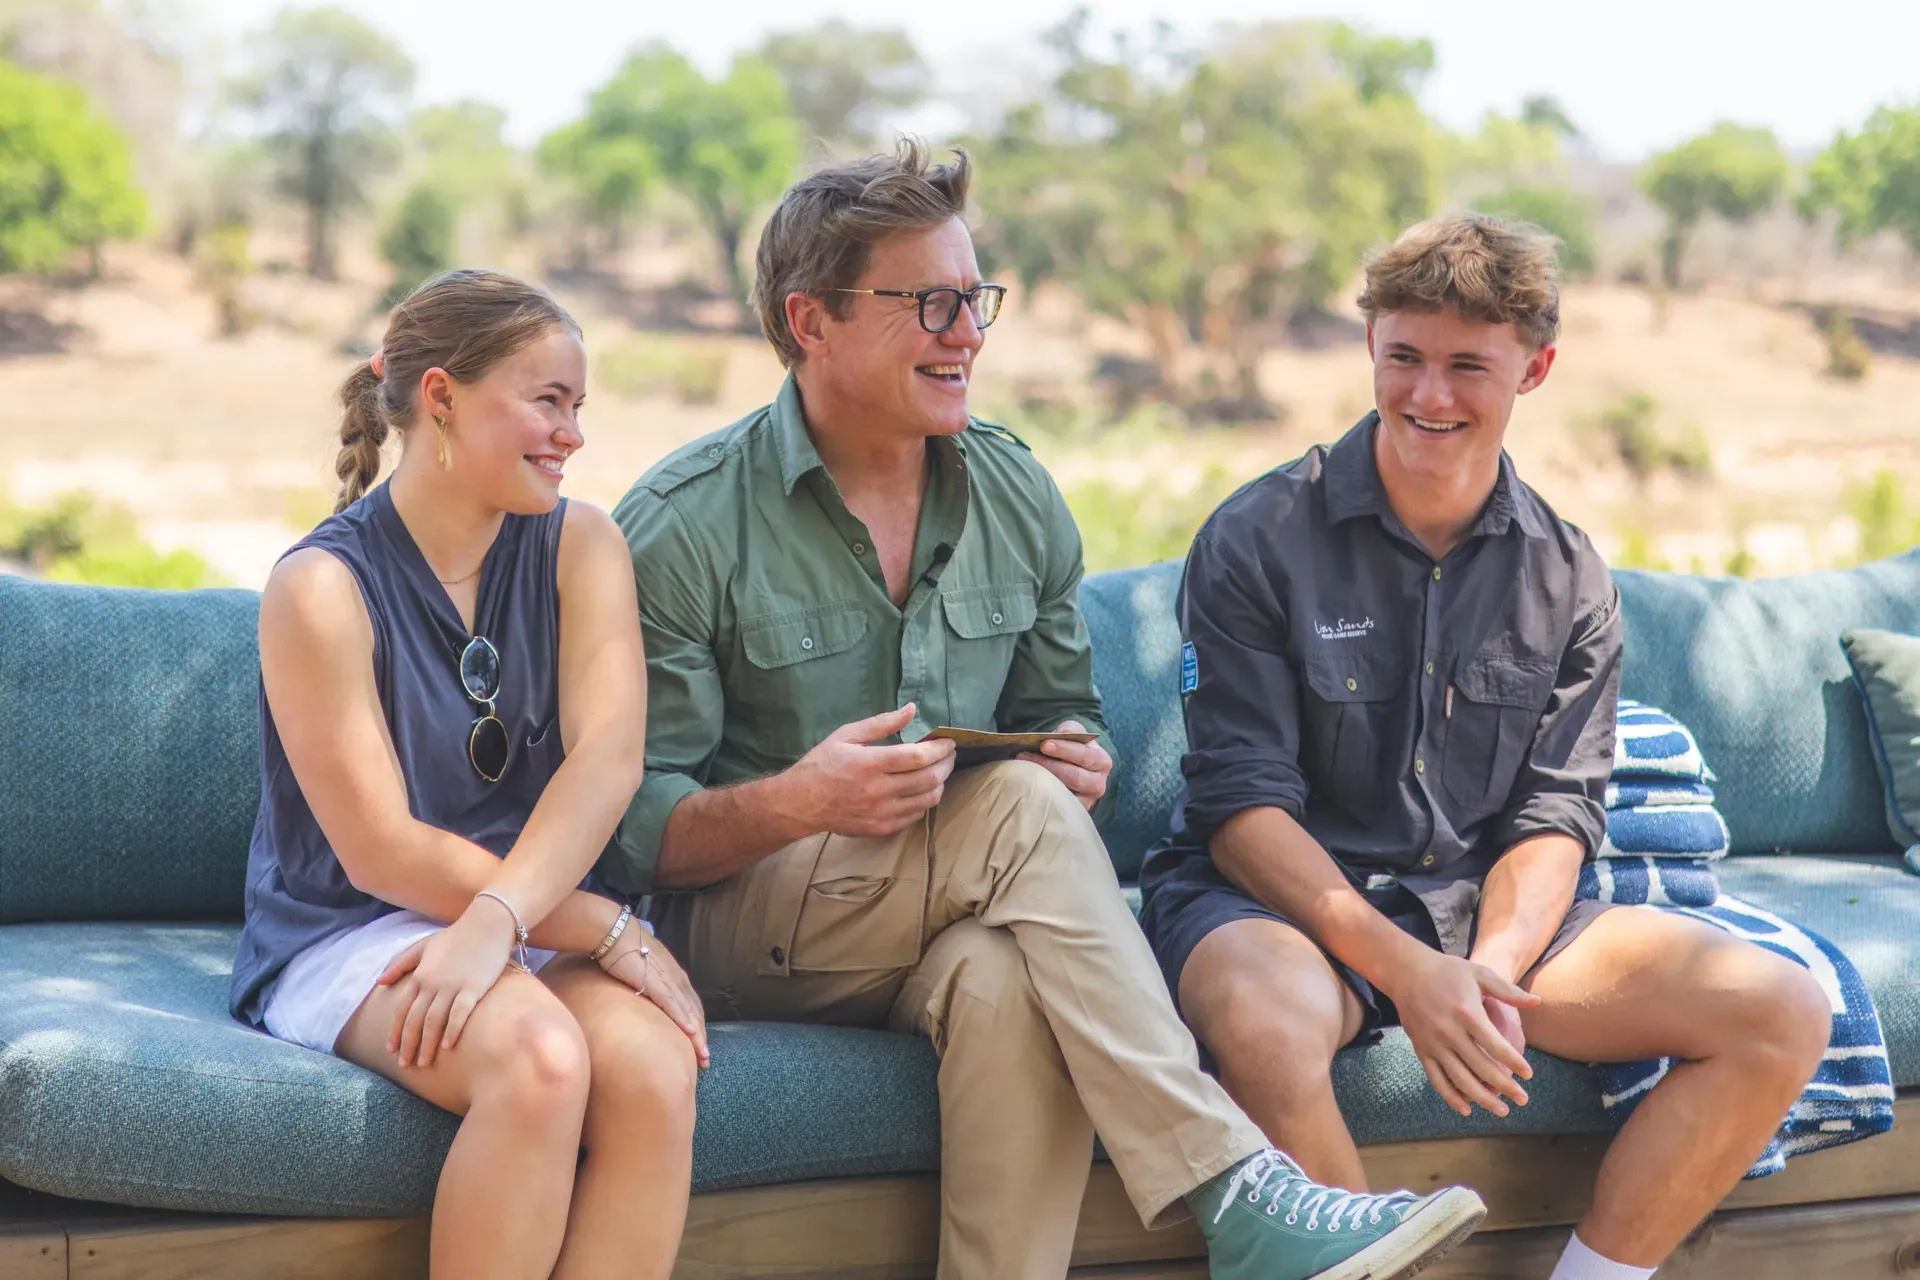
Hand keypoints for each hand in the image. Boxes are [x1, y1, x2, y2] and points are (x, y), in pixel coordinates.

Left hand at [376, 900, 514, 1069]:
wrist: (488, 924)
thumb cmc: (457, 936)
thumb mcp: (424, 946)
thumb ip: (401, 963)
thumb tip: (379, 982)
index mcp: (420, 975)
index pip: (403, 1010)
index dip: (396, 1032)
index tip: (391, 1050)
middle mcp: (432, 983)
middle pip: (415, 1020)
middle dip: (408, 1044)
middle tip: (405, 1064)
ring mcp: (453, 986)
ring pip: (434, 1021)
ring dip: (426, 1044)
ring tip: (424, 1062)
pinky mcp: (473, 987)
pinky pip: (460, 1013)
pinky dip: (452, 1030)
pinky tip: (447, 1046)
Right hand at [599, 927, 710, 1069]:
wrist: (614, 932)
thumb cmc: (622, 948)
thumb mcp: (641, 967)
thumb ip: (646, 981)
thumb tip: (640, 995)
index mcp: (673, 975)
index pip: (690, 1005)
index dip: (696, 1025)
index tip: (699, 1045)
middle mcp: (676, 978)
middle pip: (695, 1012)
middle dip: (702, 1037)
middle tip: (706, 1060)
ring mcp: (668, 981)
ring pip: (689, 1013)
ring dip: (698, 1036)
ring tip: (703, 1057)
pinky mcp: (657, 983)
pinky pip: (674, 1006)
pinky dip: (684, 1021)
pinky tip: (691, 1035)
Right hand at [780, 703, 956, 837]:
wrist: (801, 803)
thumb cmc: (822, 764)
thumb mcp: (847, 735)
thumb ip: (881, 723)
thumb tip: (911, 709)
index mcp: (870, 763)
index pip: (918, 757)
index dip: (940, 748)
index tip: (948, 741)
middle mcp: (879, 790)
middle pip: (928, 778)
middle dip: (946, 764)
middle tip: (950, 754)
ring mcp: (882, 812)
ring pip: (927, 799)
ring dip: (940, 783)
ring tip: (940, 771)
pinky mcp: (882, 827)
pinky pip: (915, 815)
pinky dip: (926, 800)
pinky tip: (923, 789)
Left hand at [1017, 720, 1111, 810]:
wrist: (1069, 768)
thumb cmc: (1069, 748)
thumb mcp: (1072, 733)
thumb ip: (1070, 730)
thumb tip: (1062, 734)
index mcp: (1101, 761)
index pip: (1085, 755)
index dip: (1064, 749)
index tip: (1043, 744)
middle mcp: (1098, 783)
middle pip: (1075, 777)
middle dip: (1048, 765)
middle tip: (1024, 755)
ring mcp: (1087, 801)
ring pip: (1065, 793)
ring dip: (1042, 780)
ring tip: (1023, 769)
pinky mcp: (1073, 813)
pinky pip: (1058, 807)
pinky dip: (1043, 796)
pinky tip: (1028, 786)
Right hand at [1381, 948, 1539, 1117]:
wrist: (1406, 971)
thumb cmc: (1448, 971)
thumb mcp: (1479, 973)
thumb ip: (1508, 991)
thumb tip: (1536, 1002)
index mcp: (1467, 1013)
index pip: (1496, 1046)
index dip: (1514, 1063)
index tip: (1528, 1075)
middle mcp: (1449, 1032)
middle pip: (1482, 1067)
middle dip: (1506, 1087)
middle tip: (1523, 1099)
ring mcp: (1433, 1044)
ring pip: (1460, 1080)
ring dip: (1483, 1099)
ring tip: (1502, 1111)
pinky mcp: (1421, 1050)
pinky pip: (1436, 1080)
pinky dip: (1451, 1097)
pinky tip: (1466, 1110)